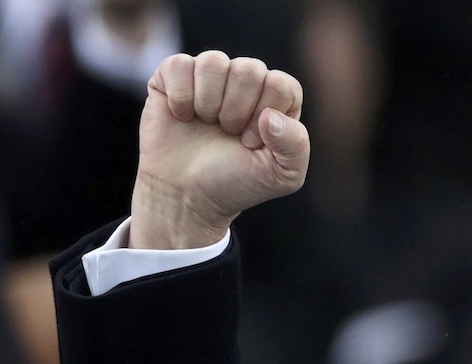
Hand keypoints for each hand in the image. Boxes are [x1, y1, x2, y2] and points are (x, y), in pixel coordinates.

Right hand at [130, 52, 309, 248]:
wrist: (188, 194)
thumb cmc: (238, 182)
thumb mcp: (283, 175)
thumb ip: (296, 145)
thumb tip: (270, 116)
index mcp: (277, 100)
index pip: (280, 84)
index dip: (265, 115)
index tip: (251, 143)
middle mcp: (246, 82)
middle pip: (248, 70)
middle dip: (236, 110)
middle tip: (228, 134)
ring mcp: (211, 76)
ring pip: (213, 62)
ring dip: (208, 103)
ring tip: (207, 124)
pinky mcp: (175, 74)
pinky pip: (179, 64)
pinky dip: (181, 97)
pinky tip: (183, 117)